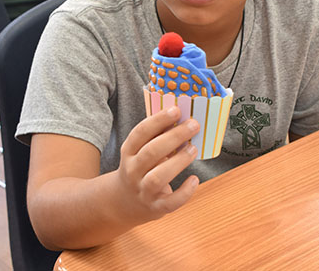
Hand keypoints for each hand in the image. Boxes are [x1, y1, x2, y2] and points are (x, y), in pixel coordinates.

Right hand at [116, 106, 199, 224]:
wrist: (124, 202)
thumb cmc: (140, 168)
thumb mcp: (139, 150)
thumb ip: (156, 136)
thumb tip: (182, 117)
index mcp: (129, 151)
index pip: (140, 133)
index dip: (158, 120)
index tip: (176, 110)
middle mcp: (133, 171)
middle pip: (151, 152)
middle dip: (174, 136)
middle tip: (193, 125)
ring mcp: (143, 190)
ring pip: (158, 177)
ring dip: (178, 161)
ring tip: (193, 149)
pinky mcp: (155, 208)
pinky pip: (170, 203)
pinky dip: (184, 192)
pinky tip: (195, 179)